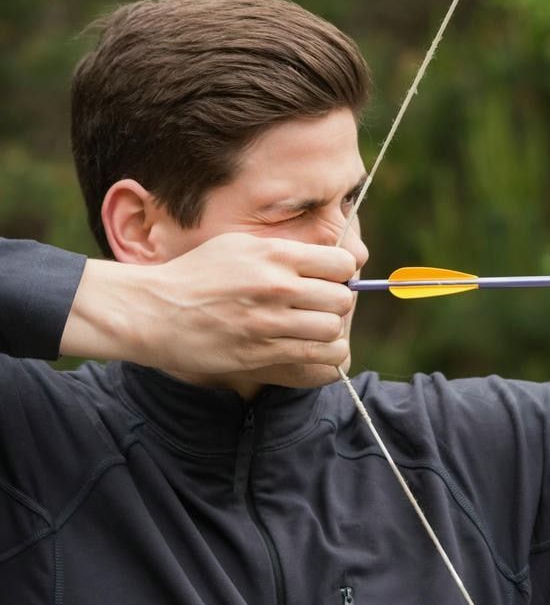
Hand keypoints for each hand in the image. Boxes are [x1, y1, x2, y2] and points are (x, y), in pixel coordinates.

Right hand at [68, 233, 356, 374]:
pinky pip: (317, 358)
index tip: (328, 281)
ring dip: (328, 333)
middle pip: (342, 299)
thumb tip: (326, 260)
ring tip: (313, 331)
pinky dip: (323, 356)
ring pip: (333, 330)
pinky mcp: (261, 352)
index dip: (341, 274)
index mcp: (273, 254)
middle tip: (319, 309)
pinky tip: (311, 349)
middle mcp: (275, 286)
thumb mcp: (238, 247)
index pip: (342, 264)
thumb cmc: (196, 275)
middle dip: (336, 305)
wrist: (153, 310)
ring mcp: (268, 321)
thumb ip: (283, 253)